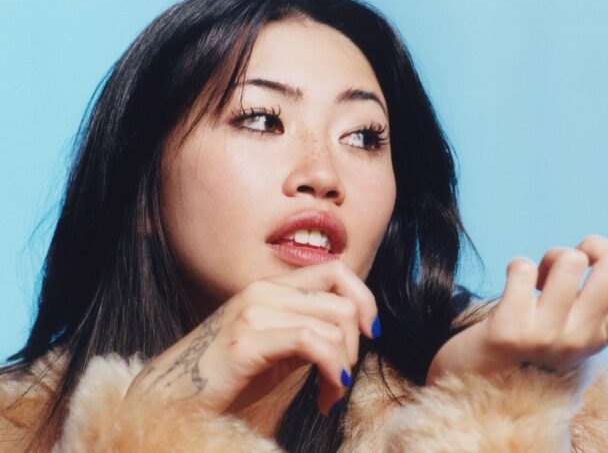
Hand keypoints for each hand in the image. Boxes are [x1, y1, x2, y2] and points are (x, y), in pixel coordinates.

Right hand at [123, 260, 378, 415]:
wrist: (174, 401)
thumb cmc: (230, 380)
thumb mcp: (279, 350)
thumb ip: (310, 330)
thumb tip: (354, 327)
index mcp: (271, 287)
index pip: (336, 270)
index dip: (364, 300)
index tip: (369, 334)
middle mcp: (263, 290)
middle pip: (342, 302)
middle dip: (355, 347)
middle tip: (341, 381)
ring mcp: (254, 310)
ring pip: (334, 324)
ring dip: (344, 368)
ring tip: (329, 395)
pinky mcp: (247, 339)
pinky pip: (312, 343)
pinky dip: (332, 372)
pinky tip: (325, 397)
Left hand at [426, 235, 607, 384]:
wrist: (476, 380)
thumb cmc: (525, 341)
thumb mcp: (569, 331)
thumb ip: (590, 302)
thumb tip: (602, 250)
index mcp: (599, 338)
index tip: (607, 261)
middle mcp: (579, 340)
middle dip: (593, 246)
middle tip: (569, 262)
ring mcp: (545, 336)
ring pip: (570, 260)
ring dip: (549, 257)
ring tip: (536, 278)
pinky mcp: (508, 329)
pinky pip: (522, 269)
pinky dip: (516, 265)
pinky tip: (510, 282)